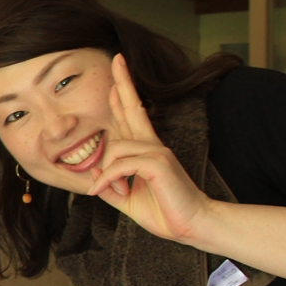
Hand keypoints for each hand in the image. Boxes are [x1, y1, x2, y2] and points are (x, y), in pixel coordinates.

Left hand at [84, 54, 210, 242]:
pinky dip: (109, 179)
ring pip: (115, 148)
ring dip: (108, 174)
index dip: (122, 97)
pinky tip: (107, 191)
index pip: (131, 117)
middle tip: (117, 58)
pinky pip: (121, 164)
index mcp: (146, 150)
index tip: (113, 80)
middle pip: (133, 107)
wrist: (192, 226)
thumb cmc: (165, 212)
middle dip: (123, 83)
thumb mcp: (127, 200)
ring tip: (118, 192)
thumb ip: (110, 186)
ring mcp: (157, 151)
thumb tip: (92, 174)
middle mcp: (152, 145)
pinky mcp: (158, 163)